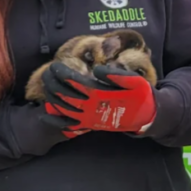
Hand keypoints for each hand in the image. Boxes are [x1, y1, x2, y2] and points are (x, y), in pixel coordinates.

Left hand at [39, 61, 155, 136]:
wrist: (145, 117)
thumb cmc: (141, 95)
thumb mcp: (136, 81)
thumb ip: (117, 75)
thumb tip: (97, 69)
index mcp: (102, 94)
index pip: (76, 83)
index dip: (63, 74)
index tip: (55, 65)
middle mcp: (92, 107)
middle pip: (66, 95)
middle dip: (53, 83)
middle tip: (46, 72)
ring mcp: (89, 118)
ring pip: (64, 108)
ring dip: (52, 97)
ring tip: (45, 84)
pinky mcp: (90, 125)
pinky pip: (70, 125)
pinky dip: (57, 120)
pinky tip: (45, 114)